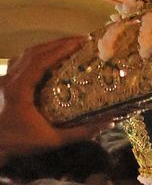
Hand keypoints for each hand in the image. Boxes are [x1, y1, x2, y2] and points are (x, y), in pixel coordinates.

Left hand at [1, 37, 111, 156]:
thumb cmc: (18, 143)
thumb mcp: (51, 140)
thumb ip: (80, 132)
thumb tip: (109, 123)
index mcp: (17, 90)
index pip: (39, 61)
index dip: (60, 49)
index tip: (80, 42)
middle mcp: (8, 80)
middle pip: (32, 53)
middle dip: (57, 43)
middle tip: (81, 40)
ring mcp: (3, 81)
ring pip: (24, 55)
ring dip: (47, 48)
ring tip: (68, 46)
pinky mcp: (3, 84)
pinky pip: (19, 63)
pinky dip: (36, 56)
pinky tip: (48, 59)